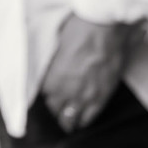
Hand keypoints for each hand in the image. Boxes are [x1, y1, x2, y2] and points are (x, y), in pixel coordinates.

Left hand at [40, 14, 128, 132]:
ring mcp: (85, 96)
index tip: (48, 93)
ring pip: (72, 119)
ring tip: (67, 120)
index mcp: (51, 79)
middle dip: (55, 110)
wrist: (104, 27)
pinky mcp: (103, 96)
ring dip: (68, 119)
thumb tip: (50, 73)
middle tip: (56, 108)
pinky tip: (81, 120)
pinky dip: (83, 119)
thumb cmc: (78, 30)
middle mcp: (66, 91)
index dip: (46, 95)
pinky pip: (90, 116)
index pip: (43, 97)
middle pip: (55, 110)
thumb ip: (51, 66)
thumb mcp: (56, 47)